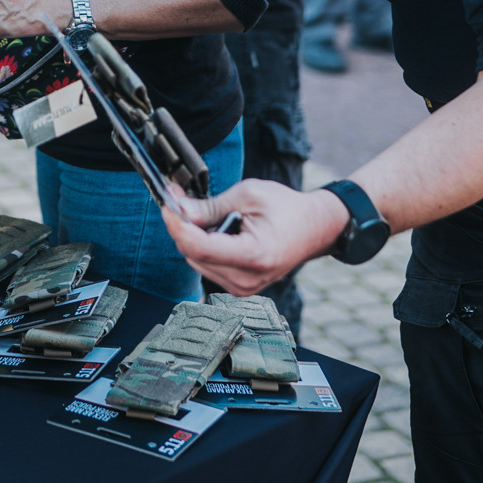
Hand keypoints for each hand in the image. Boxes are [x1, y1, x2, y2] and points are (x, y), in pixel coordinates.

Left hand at [159, 179, 348, 294]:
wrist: (315, 228)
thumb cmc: (288, 209)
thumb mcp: (247, 195)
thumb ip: (211, 206)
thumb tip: (179, 209)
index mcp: (254, 255)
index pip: (200, 247)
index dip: (178, 225)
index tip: (167, 205)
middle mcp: (247, 279)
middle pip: (194, 255)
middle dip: (183, 227)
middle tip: (179, 200)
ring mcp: (244, 288)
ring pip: (197, 262)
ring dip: (192, 237)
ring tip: (206, 215)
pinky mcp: (240, 287)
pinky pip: (208, 267)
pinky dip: (204, 247)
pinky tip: (215, 231)